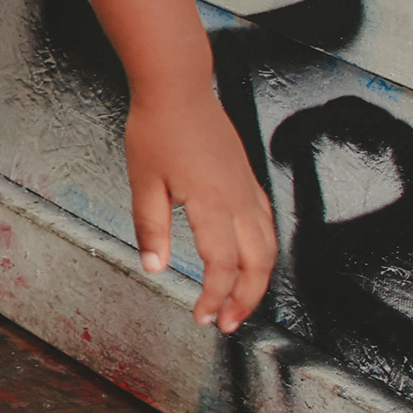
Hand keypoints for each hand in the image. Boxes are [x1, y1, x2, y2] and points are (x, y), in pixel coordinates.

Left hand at [127, 85, 275, 330]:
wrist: (179, 89)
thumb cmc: (157, 129)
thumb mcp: (144, 182)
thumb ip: (151, 228)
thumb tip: (155, 268)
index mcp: (212, 204)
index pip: (222, 266)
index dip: (214, 297)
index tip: (203, 316)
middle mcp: (239, 200)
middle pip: (257, 264)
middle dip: (246, 300)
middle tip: (227, 323)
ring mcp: (248, 189)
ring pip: (269, 247)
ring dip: (258, 280)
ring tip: (240, 302)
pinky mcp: (249, 180)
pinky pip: (267, 225)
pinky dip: (263, 252)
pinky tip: (251, 260)